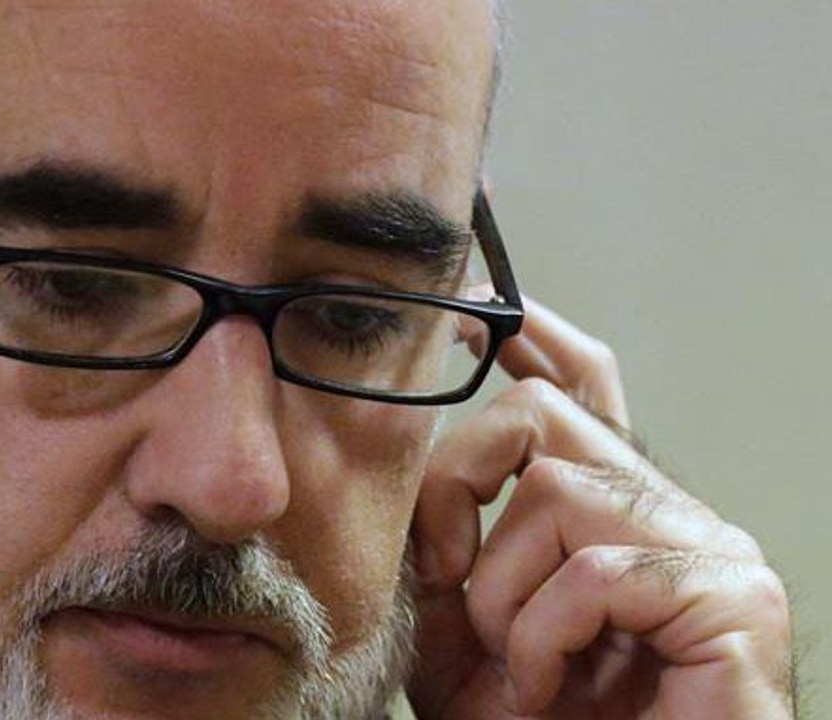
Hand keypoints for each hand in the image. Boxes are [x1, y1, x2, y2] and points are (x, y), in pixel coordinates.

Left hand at [406, 295, 794, 718]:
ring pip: (556, 488)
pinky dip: (543, 636)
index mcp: (605, 512)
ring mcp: (705, 544)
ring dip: (502, 595)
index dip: (531, 336)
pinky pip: (595, 568)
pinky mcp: (731, 593)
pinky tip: (548, 684)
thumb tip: (408, 479)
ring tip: (518, 665)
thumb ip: (440, 559)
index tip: (470, 307)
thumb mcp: (462, 640)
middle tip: (445, 574)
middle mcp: (661, 510)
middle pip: (542, 412)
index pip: (578, 389)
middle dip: (459, 485)